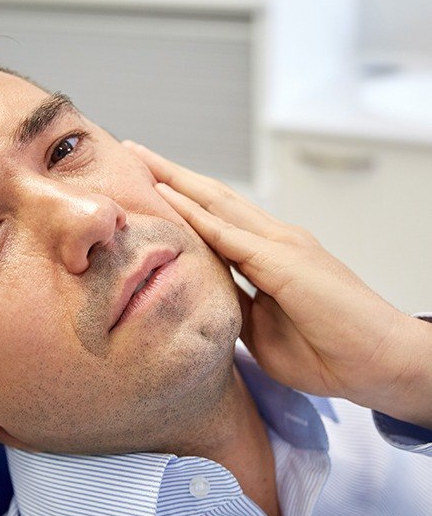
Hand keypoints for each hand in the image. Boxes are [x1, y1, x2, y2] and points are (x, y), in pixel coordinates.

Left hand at [124, 141, 431, 427]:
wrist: (380, 363)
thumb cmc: (327, 350)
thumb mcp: (261, 330)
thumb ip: (235, 306)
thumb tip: (204, 299)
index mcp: (269, 254)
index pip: (216, 218)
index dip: (181, 199)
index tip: (147, 186)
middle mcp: (273, 238)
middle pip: (211, 198)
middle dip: (170, 175)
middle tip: (134, 153)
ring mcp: (280, 244)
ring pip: (216, 203)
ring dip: (176, 180)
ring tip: (141, 158)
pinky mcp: (284, 261)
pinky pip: (228, 234)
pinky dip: (195, 214)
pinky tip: (167, 196)